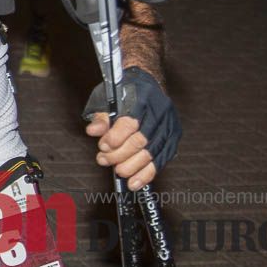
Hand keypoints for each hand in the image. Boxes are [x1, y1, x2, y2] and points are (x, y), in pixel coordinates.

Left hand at [84, 67, 180, 189]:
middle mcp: (160, 111)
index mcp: (143, 97)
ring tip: (117, 171)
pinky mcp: (173, 138)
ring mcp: (169, 126)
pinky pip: (161, 161)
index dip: (116, 137)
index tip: (103, 146)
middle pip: (141, 140)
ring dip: (132, 167)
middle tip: (104, 159)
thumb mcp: (107, 98)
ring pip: (152, 153)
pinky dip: (147, 174)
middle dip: (120, 154)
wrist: (146, 83)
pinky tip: (134, 182)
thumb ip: (100, 117)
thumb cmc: (124, 92)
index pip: (130, 122)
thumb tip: (93, 131)